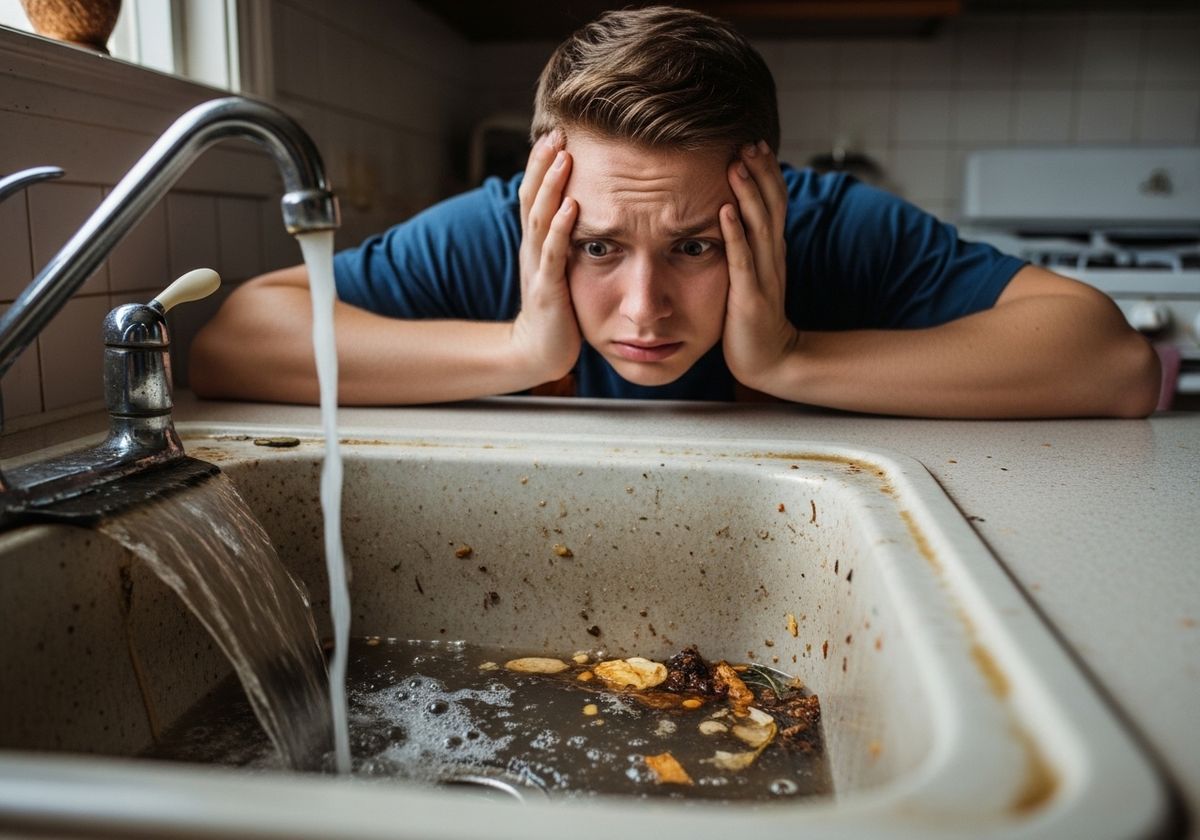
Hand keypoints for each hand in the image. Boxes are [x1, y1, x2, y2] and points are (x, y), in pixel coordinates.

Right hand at [510, 131, 581, 384]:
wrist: (540, 351)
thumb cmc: (557, 308)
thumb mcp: (560, 266)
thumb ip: (565, 238)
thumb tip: (580, 206)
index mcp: (536, 242)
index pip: (535, 194)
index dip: (541, 163)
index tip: (555, 132)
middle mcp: (532, 249)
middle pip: (532, 197)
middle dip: (542, 164)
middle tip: (557, 132)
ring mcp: (537, 267)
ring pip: (540, 218)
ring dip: (552, 186)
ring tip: (564, 157)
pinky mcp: (547, 289)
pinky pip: (553, 253)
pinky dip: (562, 227)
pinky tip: (573, 206)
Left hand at [720, 141, 799, 393]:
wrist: (770, 359)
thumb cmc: (753, 316)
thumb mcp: (754, 273)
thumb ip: (749, 245)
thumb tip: (735, 213)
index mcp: (772, 250)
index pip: (775, 202)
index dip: (767, 173)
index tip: (755, 143)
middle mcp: (772, 257)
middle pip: (772, 206)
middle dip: (761, 173)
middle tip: (748, 142)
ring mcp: (764, 276)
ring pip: (759, 227)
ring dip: (748, 194)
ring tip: (736, 165)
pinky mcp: (750, 296)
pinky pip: (742, 260)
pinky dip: (734, 233)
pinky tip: (724, 210)